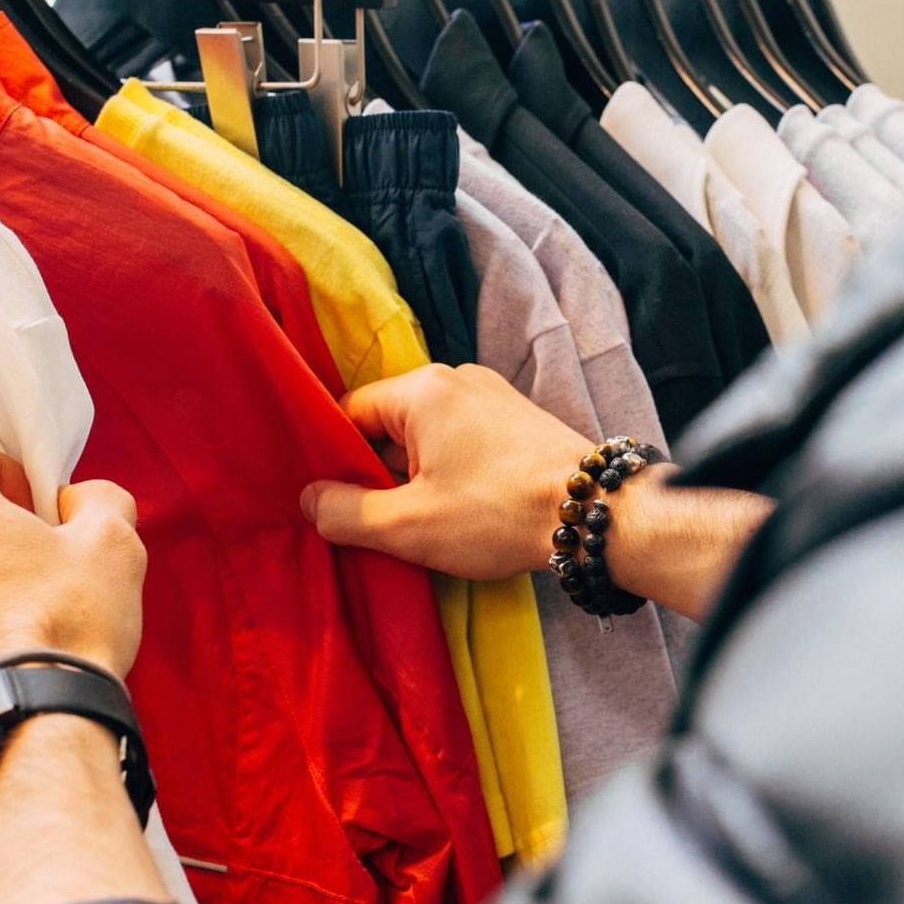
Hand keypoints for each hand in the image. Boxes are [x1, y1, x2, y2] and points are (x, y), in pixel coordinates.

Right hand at [301, 364, 594, 580]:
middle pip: (390, 426)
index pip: (350, 414)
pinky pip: (465, 442)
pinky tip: (462, 512)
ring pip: (429, 438)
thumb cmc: (496, 513)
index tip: (335, 501)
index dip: (334, 459)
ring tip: (424, 524)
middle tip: (379, 522)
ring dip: (418, 478)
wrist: (594, 512)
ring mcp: (494, 396)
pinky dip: (453, 473)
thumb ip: (345, 512)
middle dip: (379, 473)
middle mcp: (458, 378)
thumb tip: (308, 498)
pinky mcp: (520, 421)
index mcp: (422, 389)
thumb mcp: (408, 525)